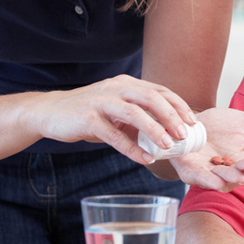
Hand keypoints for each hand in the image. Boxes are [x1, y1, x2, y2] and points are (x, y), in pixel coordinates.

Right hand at [33, 74, 196, 164]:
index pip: (159, 90)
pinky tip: (145, 159)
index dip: (178, 105)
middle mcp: (116, 88)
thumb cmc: (89, 113)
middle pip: (151, 97)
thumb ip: (138, 118)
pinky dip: (131, 148)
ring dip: (154, 130)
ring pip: (134, 113)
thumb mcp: (116, 111)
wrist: (50, 112)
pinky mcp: (87, 119)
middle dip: (171, 115)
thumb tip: (167, 136)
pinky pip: (113, 135)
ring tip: (168, 146)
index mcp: (126, 84)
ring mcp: (101, 102)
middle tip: (185, 134)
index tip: (193, 121)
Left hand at [170, 108, 243, 191]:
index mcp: (241, 163)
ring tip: (237, 175)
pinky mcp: (190, 173)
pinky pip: (199, 179)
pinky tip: (214, 181)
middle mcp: (226, 172)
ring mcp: (208, 174)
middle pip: (237, 178)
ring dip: (228, 179)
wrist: (191, 122)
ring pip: (220, 182)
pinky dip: (207, 181)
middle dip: (243, 172)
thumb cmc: (220, 126)